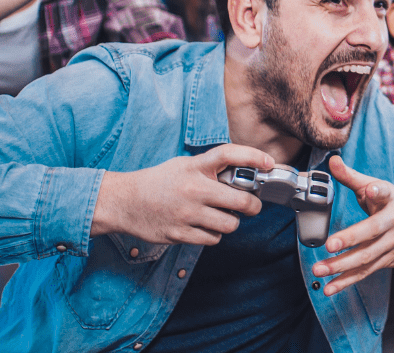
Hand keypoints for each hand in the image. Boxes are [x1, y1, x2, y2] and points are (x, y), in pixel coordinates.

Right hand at [92, 144, 273, 244]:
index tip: (269, 163)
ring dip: (230, 222)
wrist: (124, 201)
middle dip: (253, 206)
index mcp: (195, 167)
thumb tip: (244, 176)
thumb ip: (210, 169)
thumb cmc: (158, 181)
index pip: (229, 155)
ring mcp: (187, 213)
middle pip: (241, 201)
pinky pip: (212, 239)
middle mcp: (193, 189)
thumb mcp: (184, 165)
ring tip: (220, 216)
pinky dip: (213, 235)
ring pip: (230, 225)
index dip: (253, 157)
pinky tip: (204, 226)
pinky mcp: (180, 233)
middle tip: (252, 206)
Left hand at [312, 155, 393, 295]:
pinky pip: (365, 272)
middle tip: (330, 244)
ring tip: (319, 269)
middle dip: (350, 239)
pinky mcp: (388, 261)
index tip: (371, 189)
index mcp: (392, 201)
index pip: (386, 194)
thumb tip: (332, 160)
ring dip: (342, 265)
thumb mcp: (378, 186)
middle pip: (371, 232)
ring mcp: (392, 245)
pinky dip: (347, 281)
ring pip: (366, 257)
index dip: (378, 191)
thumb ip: (352, 177)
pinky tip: (330, 288)